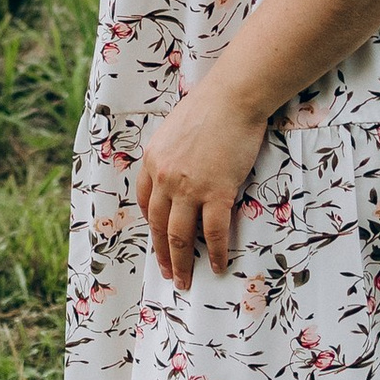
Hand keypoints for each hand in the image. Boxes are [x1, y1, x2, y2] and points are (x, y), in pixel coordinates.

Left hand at [131, 71, 269, 288]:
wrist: (232, 98)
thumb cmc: (210, 106)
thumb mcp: (176, 129)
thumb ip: (172, 154)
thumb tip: (179, 168)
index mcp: (152, 160)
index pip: (147, 202)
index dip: (152, 224)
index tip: (157, 237)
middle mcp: (164, 178)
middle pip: (159, 225)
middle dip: (161, 254)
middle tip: (166, 273)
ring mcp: (189, 188)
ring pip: (180, 236)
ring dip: (181, 263)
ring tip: (184, 281)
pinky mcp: (216, 193)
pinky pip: (215, 233)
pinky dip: (216, 253)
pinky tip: (218, 266)